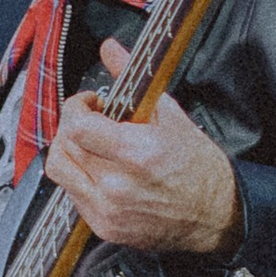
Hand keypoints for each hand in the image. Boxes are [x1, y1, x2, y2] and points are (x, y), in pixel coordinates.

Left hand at [44, 36, 240, 256]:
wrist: (216, 217)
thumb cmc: (199, 169)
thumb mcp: (173, 116)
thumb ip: (134, 80)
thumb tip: (111, 49)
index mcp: (138, 153)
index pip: (77, 126)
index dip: (76, 107)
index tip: (90, 103)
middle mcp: (118, 185)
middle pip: (64, 146)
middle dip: (73, 125)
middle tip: (92, 120)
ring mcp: (108, 210)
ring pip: (59, 170)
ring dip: (69, 150)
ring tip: (92, 145)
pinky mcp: (104, 227)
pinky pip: (71, 194)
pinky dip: (79, 176)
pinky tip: (100, 169)